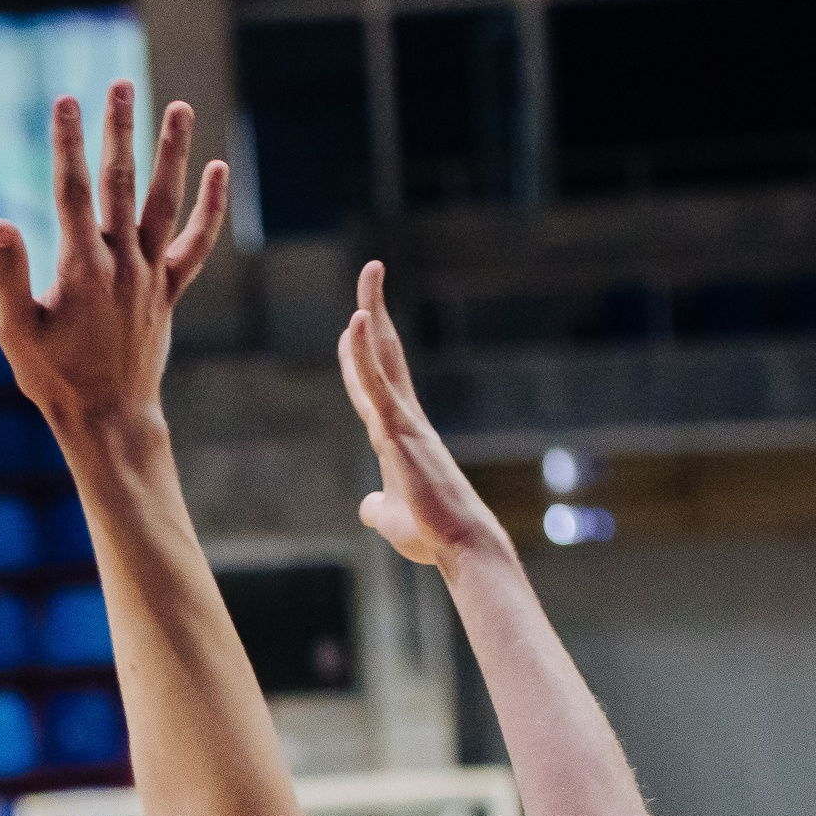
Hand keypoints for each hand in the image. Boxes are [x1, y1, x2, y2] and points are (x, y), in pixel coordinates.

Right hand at [0, 85, 228, 447]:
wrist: (107, 419)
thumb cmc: (53, 377)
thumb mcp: (15, 331)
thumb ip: (7, 275)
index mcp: (81, 268)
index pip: (73, 191)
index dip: (68, 143)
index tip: (64, 100)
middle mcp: (122, 263)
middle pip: (122, 183)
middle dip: (119, 131)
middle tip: (119, 85)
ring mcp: (150, 276)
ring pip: (164, 203)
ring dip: (172, 153)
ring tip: (178, 107)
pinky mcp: (168, 292)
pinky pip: (195, 244)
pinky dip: (210, 208)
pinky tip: (217, 171)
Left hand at [339, 259, 509, 580]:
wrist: (459, 546)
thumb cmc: (431, 536)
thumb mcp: (390, 521)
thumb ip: (378, 507)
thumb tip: (368, 506)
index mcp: (401, 435)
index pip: (377, 383)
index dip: (363, 350)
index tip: (356, 318)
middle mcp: (406, 419)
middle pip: (386, 354)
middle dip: (376, 309)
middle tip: (372, 269)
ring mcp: (405, 422)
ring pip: (384, 357)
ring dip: (374, 311)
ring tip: (371, 270)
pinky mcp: (401, 432)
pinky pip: (379, 385)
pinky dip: (366, 353)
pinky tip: (357, 321)